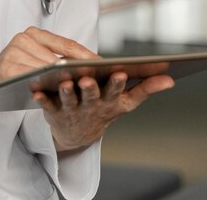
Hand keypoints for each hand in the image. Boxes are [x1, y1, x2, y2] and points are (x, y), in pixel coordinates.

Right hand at [0, 26, 95, 104]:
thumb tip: (84, 67)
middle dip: (79, 68)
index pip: (66, 44)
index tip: (103, 64)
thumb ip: (52, 59)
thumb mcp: (32, 60)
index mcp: (32, 34)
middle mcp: (23, 39)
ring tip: (84, 87)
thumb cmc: (11, 74)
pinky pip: (33, 79)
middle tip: (98, 78)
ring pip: (48, 68)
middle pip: (60, 56)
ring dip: (65, 79)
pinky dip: (47, 86)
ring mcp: (14, 52)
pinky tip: (59, 93)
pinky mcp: (7, 68)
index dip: (86, 55)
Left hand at [33, 72, 174, 151]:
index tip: (120, 73)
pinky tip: (36, 90)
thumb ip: (146, 89)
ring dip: (67, 92)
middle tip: (88, 79)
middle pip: (92, 96)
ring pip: (69, 100)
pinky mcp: (54, 111)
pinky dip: (42, 99)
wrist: (78, 134)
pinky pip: (47, 105)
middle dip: (91, 88)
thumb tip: (169, 78)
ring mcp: (72, 109)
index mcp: (109, 100)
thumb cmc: (103, 109)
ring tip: (64, 82)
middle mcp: (91, 105)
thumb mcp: (125, 102)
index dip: (118, 84)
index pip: (116, 91)